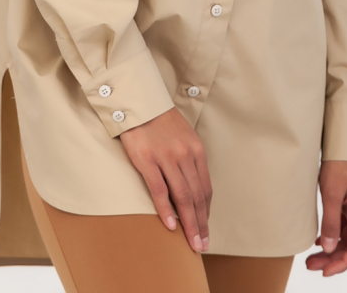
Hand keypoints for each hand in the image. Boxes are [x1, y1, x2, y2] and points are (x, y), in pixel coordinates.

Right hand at [119, 107, 212, 252]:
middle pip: (197, 196)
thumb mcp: (183, 136)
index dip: (207, 212)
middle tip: (201, 245)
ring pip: (182, 196)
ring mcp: (167, 157)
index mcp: (196, 149)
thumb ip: (189, 159)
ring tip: (191, 243)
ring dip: (189, 223)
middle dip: (201, 224)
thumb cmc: (160, 121)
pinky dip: (166, 209)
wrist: (139, 102)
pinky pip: (159, 189)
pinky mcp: (147, 159)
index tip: (206, 230)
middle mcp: (185, 154)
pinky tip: (170, 226)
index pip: (205, 188)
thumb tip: (192, 187)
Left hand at [305, 160, 346, 276]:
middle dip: (333, 260)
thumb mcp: (331, 193)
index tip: (325, 272)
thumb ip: (331, 222)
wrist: (343, 142)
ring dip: (332, 250)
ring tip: (311, 259)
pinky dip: (333, 237)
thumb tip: (330, 249)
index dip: (342, 264)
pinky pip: (344, 227)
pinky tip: (319, 242)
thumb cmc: (339, 164)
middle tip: (311, 266)